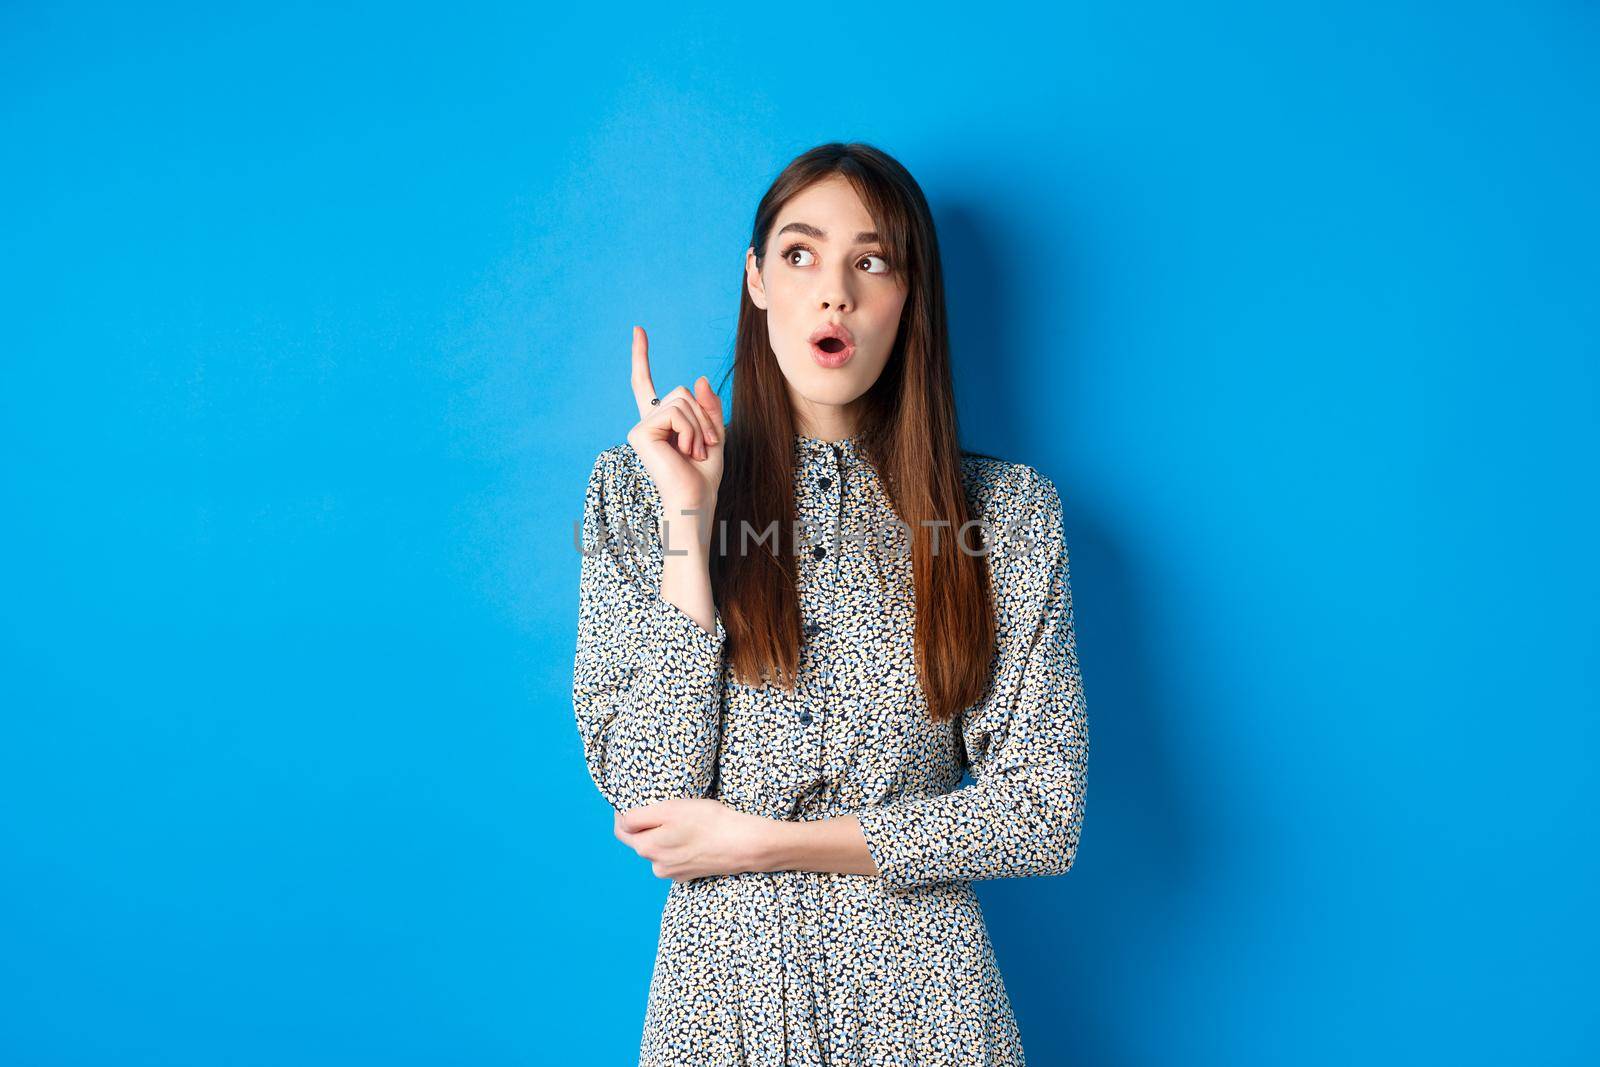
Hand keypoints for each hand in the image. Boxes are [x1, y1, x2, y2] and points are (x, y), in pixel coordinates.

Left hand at [614, 798, 776, 881]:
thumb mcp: (668, 810)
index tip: (633, 802)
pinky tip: (694, 837)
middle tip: (664, 809)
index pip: (622, 830)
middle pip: (640, 840)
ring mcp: (673, 872)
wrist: (742, 844)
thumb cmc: (707, 822)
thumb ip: (638, 818)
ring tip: (683, 823)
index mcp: (647, 848)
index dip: (624, 813)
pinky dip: (679, 847)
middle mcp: (656, 864)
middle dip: (646, 825)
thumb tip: (622, 821)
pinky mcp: (689, 875)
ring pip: (659, 849)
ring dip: (664, 837)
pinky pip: (675, 858)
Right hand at [626, 325, 725, 515]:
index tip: (638, 330)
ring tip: (694, 452)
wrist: (695, 500)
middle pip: (681, 390)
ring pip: (681, 400)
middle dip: (702, 416)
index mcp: (661, 421)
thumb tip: (698, 378)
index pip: (646, 383)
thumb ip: (708, 407)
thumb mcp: (714, 434)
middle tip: (702, 447)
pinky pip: (676, 412)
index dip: (642, 356)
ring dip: (699, 427)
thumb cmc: (704, 475)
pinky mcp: (640, 432)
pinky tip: (685, 452)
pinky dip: (690, 431)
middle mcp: (647, 421)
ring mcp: (641, 426)